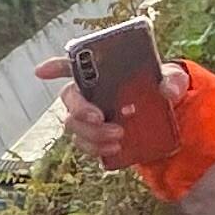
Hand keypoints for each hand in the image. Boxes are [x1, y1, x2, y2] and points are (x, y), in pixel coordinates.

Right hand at [34, 53, 190, 171]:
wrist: (165, 115)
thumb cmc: (161, 87)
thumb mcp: (173, 79)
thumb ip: (173, 81)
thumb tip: (166, 90)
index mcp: (103, 71)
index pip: (72, 64)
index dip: (54, 67)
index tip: (41, 72)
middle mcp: (89, 91)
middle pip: (69, 98)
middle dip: (79, 109)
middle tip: (99, 118)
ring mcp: (89, 115)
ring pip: (74, 125)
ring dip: (92, 133)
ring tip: (118, 137)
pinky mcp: (95, 136)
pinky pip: (84, 144)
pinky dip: (96, 149)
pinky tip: (114, 150)